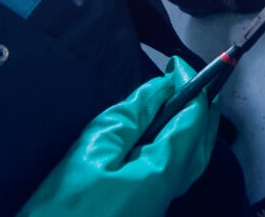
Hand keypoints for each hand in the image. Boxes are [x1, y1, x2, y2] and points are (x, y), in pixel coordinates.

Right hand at [18, 58, 217, 216]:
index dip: (190, 85)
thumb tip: (163, 88)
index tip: (175, 64)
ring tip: (177, 100)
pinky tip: (161, 136)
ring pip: (194, 158)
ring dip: (192, 126)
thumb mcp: (92, 152)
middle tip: (183, 77)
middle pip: (203, 140)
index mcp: (164, 170)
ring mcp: (162, 202)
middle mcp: (172, 188)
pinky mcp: (148, 209)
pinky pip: (178, 170)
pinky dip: (179, 144)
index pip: (193, 117)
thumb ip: (131, 117)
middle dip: (200, 105)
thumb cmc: (62, 212)